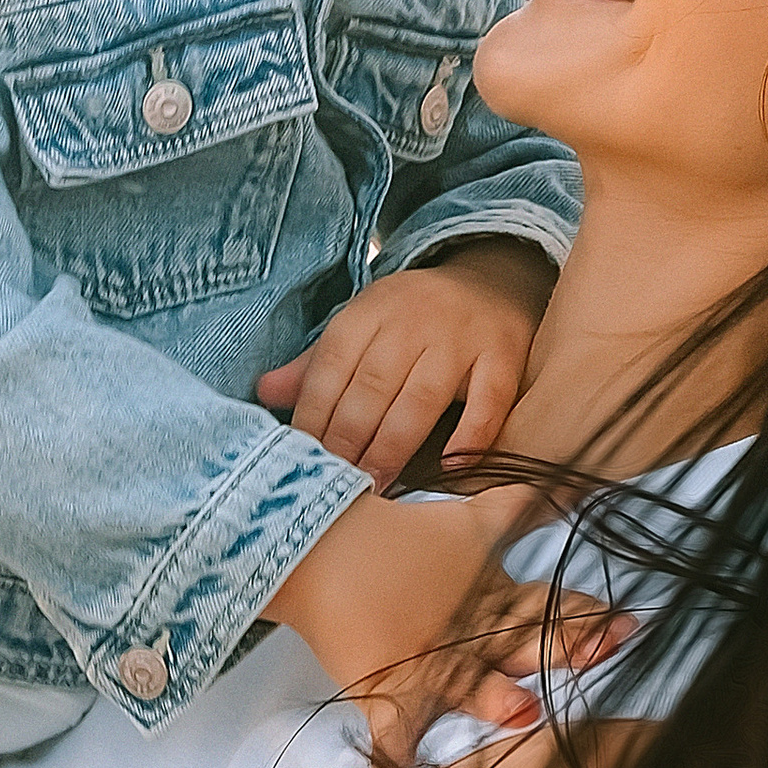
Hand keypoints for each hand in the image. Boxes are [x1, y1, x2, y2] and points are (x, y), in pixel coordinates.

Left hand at [256, 241, 556, 488]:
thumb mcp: (363, 325)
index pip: (332, 366)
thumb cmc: (415, 316)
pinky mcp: (503, 356)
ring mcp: (461, 338)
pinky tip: (451, 466)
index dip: (314, 416)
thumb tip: (264, 393)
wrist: (493, 281)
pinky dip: (471, 435)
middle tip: (337, 486)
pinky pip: (489, 400)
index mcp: (370, 310)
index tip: (302, 461)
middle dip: (349, 440)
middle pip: (372, 387)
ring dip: (394, 447)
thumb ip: (317, 363)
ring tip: (377, 486)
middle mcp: (414, 320)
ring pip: (421, 398)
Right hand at [266, 484, 629, 767]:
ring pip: (468, 682)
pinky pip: (393, 735)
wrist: (326, 546)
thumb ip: (530, 508)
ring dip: (494, 699)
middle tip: (604, 649)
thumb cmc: (404, 535)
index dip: (589, 614)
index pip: (549, 607)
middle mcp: (469, 635)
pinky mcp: (387, 691)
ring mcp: (429, 665)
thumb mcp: (475, 518)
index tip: (628, 622)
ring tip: (522, 711)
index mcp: (493, 599)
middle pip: (523, 641)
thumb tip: (584, 486)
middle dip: (565, 648)